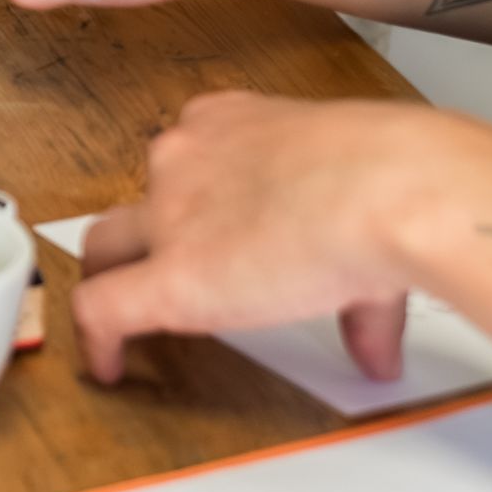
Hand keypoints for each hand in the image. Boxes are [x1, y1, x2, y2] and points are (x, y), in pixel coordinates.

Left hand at [69, 91, 491, 384]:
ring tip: (120, 324)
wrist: (392, 188)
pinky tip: (107, 366)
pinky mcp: (168, 275)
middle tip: (160, 273)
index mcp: (235, 125)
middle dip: (143, 238)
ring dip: (112, 281)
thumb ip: (363, 291)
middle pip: (138, 200)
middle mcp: (190, 158)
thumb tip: (380, 349)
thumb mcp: (369, 204)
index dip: (190, 198)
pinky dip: (98, 342)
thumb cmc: (393, 177)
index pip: (189, 156)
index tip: (205, 228)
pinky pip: (103, 310)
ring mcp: (171, 215)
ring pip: (105, 246)